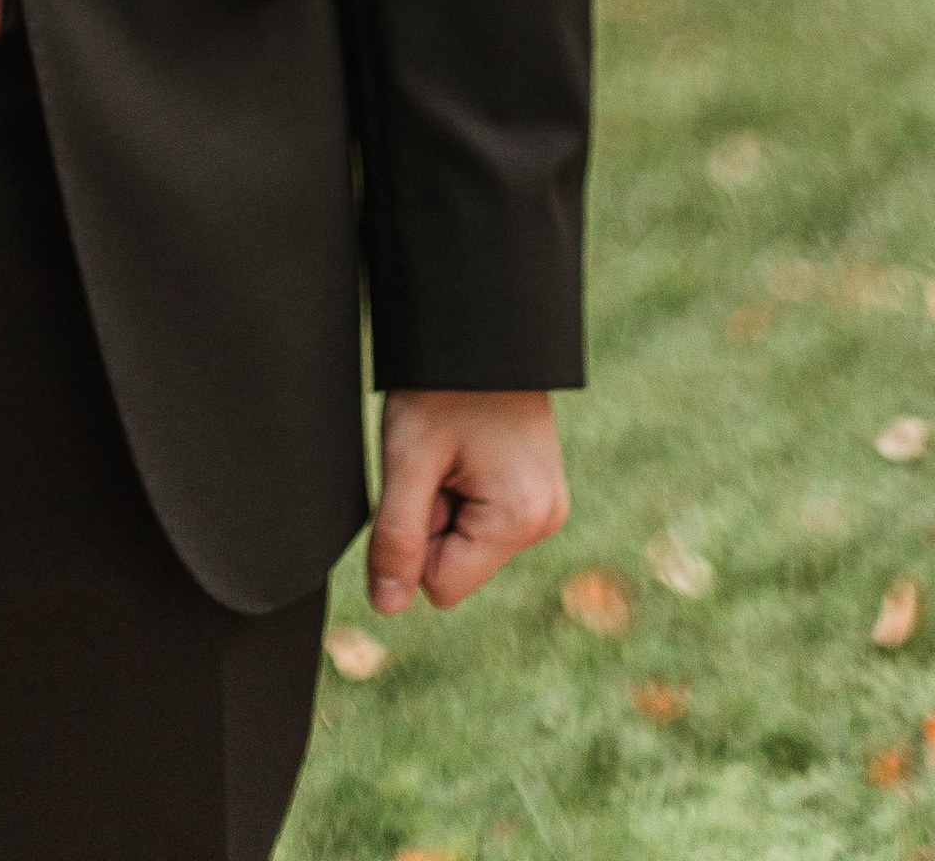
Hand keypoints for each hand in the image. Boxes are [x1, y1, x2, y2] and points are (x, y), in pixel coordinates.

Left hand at [366, 390, 568, 614]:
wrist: (481, 327)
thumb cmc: (442, 387)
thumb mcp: (408, 459)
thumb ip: (396, 538)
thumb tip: (388, 607)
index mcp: (519, 519)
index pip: (441, 586)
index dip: (414, 541)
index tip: (422, 481)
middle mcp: (545, 520)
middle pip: (457, 565)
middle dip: (433, 519)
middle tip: (437, 458)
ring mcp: (547, 506)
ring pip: (468, 542)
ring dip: (447, 504)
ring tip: (452, 449)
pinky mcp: (539, 492)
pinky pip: (485, 520)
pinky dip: (464, 492)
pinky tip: (467, 449)